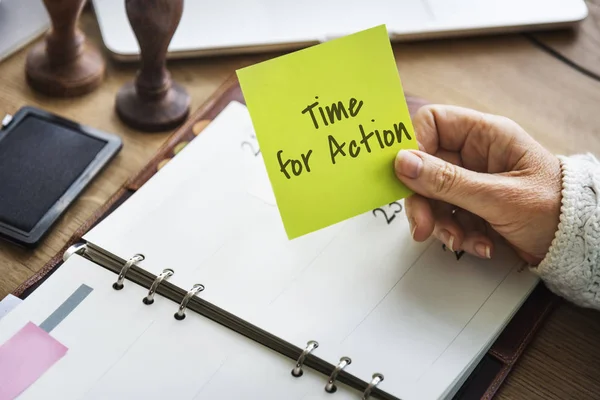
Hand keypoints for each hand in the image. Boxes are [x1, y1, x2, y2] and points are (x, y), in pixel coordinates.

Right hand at [394, 105, 561, 264]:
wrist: (575, 244)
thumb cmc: (555, 209)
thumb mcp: (499, 196)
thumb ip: (447, 181)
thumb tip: (403, 163)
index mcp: (485, 135)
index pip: (432, 123)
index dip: (413, 145)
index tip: (405, 175)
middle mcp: (474, 154)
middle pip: (425, 166)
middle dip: (422, 199)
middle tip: (423, 226)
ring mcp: (471, 181)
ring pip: (431, 195)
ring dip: (439, 222)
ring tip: (460, 240)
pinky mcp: (471, 205)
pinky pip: (446, 215)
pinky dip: (456, 233)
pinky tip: (477, 244)